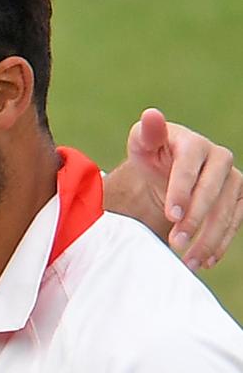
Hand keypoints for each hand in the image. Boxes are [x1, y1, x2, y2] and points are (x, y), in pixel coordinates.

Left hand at [126, 108, 242, 270]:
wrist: (167, 167)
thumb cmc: (152, 153)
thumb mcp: (142, 142)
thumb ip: (147, 132)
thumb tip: (151, 115)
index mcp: (193, 143)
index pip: (188, 169)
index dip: (181, 192)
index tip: (172, 215)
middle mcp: (219, 158)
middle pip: (210, 192)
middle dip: (194, 220)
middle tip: (176, 242)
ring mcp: (232, 178)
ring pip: (225, 212)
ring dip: (208, 239)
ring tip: (188, 261)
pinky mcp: (238, 197)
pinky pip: (235, 223)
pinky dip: (220, 243)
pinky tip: (205, 260)